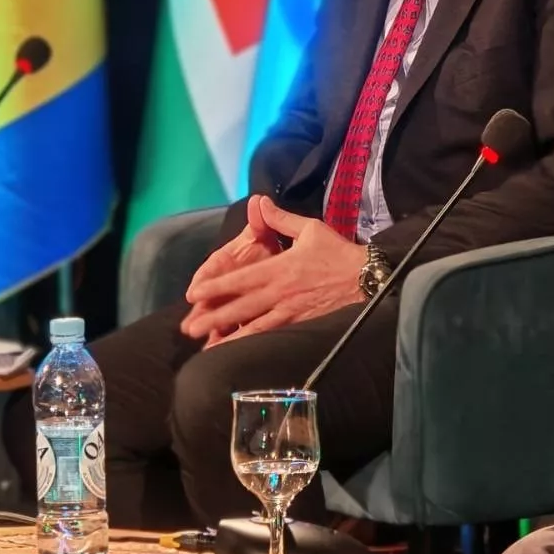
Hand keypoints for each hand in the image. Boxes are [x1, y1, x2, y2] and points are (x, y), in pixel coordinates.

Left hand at [181, 198, 364, 344]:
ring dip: (228, 336)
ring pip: (253, 326)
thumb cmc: (337, 252)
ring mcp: (289, 311)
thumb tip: (260, 202)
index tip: (194, 293)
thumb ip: (281, 219)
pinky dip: (253, 344)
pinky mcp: (299, 323)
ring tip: (206, 348)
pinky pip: (272, 335)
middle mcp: (279, 292)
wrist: (364, 278)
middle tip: (189, 328)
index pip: (241, 279)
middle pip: (240, 307)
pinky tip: (239, 352)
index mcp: (279, 268)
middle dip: (213, 317)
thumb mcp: (310, 228)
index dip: (216, 286)